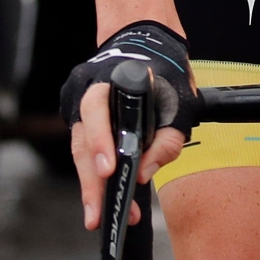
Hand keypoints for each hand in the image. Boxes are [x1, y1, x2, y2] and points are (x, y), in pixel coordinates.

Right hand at [60, 20, 197, 230]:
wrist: (146, 43)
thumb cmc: (165, 71)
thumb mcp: (181, 100)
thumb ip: (167, 137)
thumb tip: (143, 174)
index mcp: (110, 78)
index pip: (96, 110)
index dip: (101, 141)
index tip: (110, 169)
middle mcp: (86, 91)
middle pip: (82, 142)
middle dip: (91, 182)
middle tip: (97, 215)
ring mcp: (78, 106)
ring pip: (79, 152)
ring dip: (91, 186)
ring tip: (100, 216)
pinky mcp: (80, 121)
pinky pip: (84, 151)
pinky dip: (94, 173)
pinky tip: (104, 196)